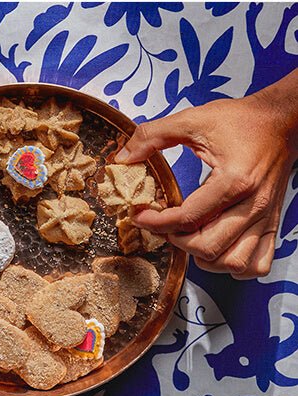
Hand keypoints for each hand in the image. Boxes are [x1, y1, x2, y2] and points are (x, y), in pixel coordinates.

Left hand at [116, 71, 297, 278]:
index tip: (139, 215)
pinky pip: (257, 263)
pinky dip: (233, 264)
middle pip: (208, 246)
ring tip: (189, 238)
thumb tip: (124, 156)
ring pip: (234, 262)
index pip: (188, 217)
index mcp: (234, 180)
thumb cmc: (242, 120)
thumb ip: (153, 136)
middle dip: (176, 240)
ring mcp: (265, 217)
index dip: (156, 221)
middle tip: (163, 226)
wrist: (282, 121)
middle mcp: (253, 204)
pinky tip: (217, 248)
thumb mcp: (193, 120)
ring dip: (205, 257)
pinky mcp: (271, 223)